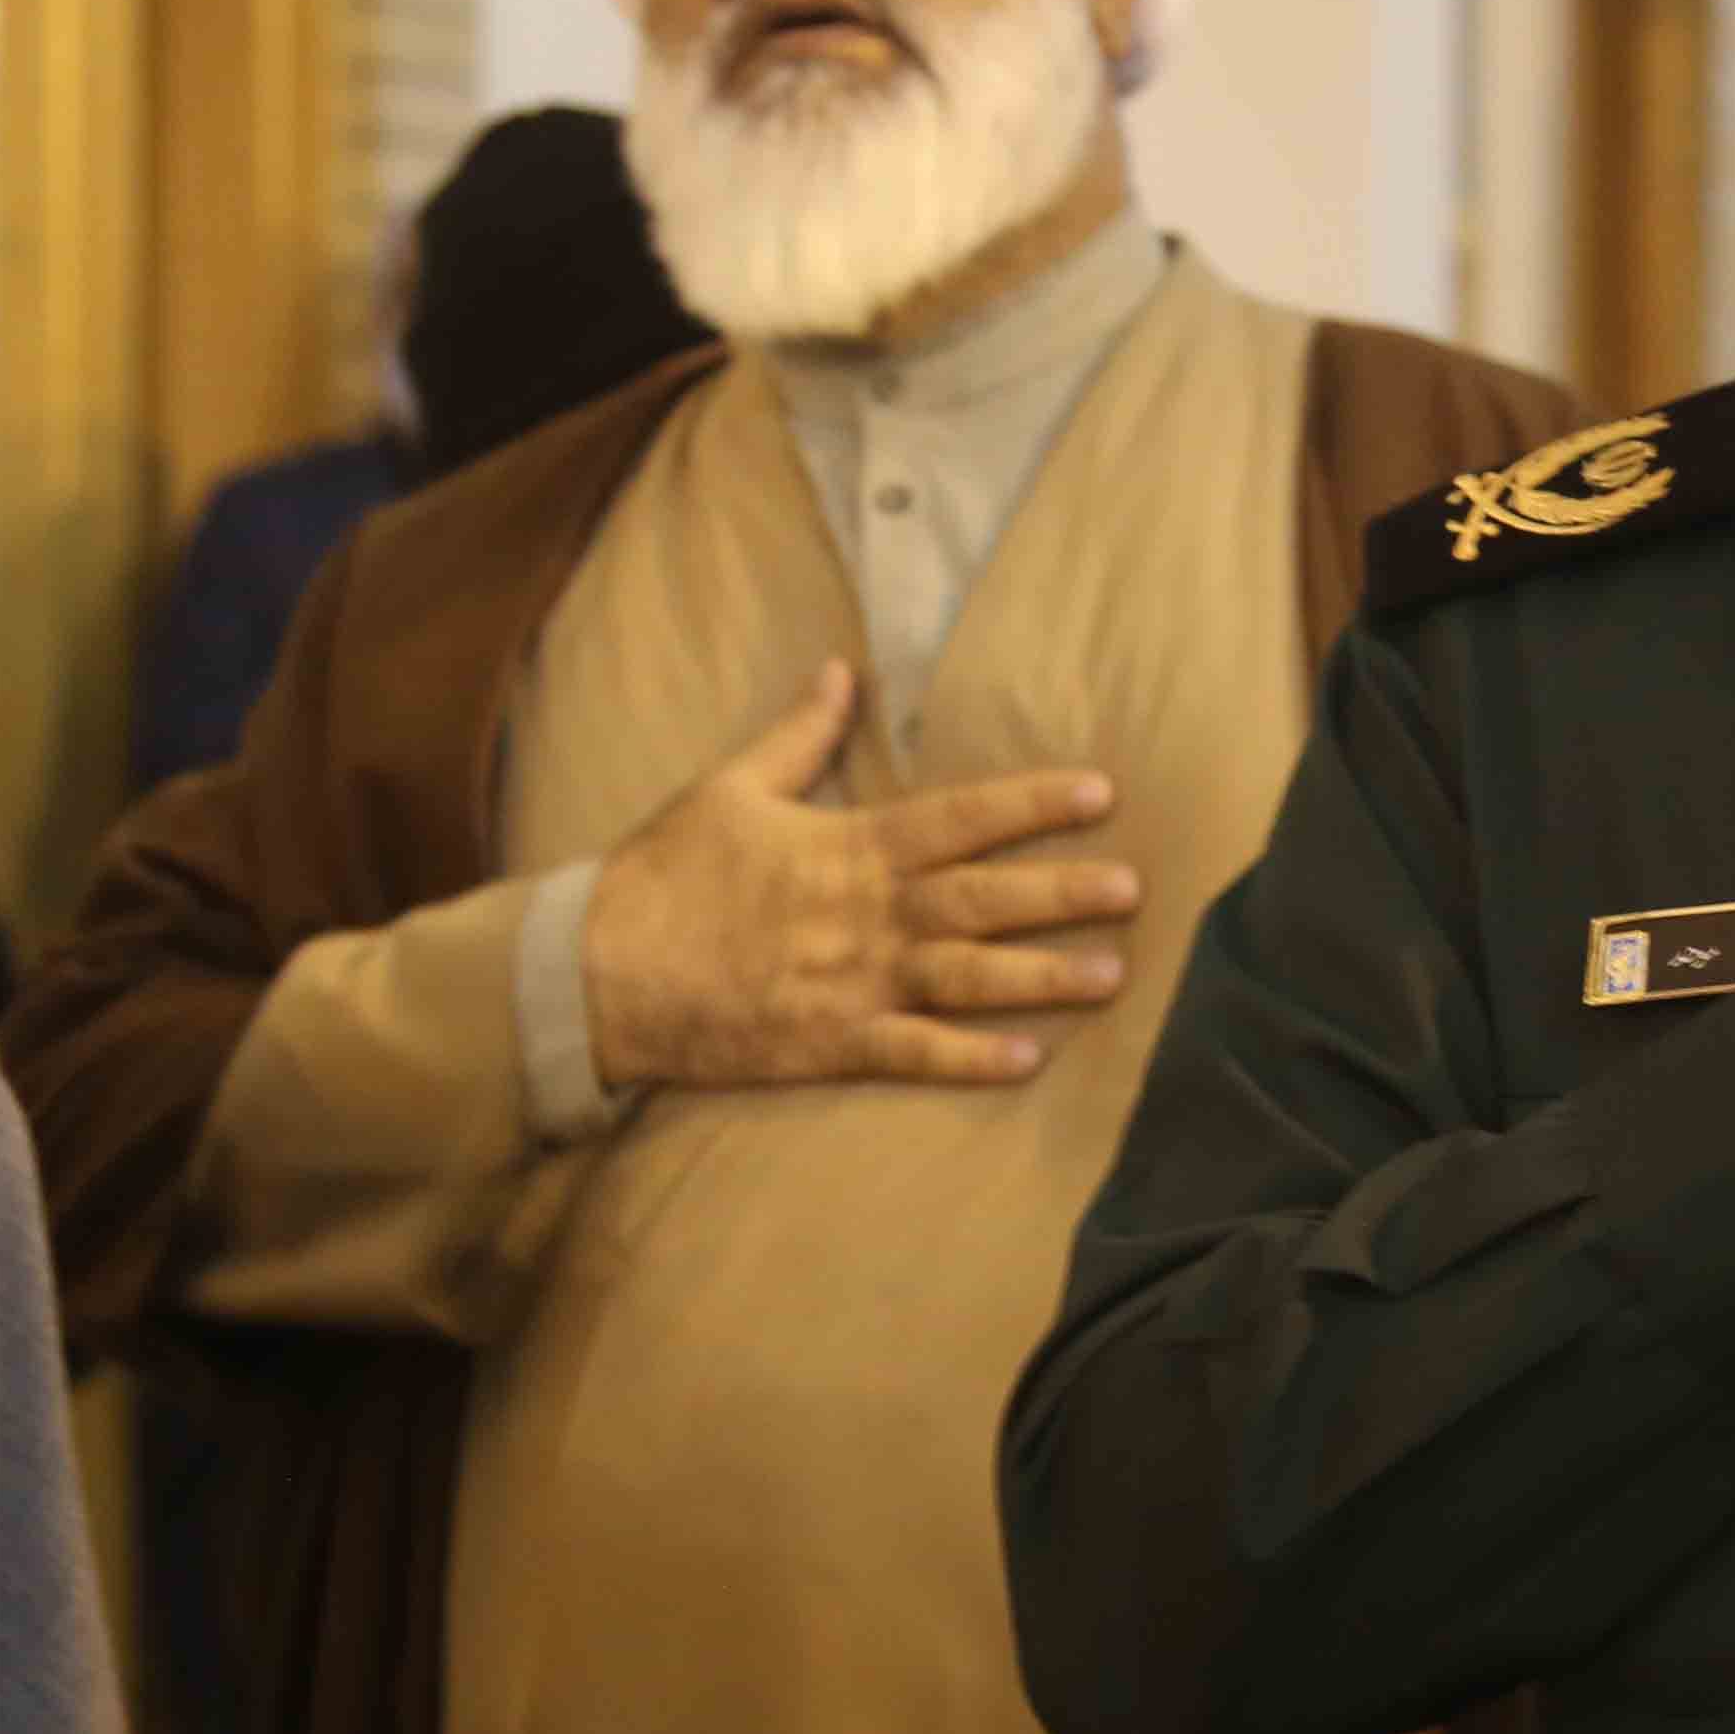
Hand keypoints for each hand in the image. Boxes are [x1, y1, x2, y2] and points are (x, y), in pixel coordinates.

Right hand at [581, 659, 1139, 1090]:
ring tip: (1110, 975)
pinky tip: (1027, 1061)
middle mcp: (865, 912)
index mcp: (848, 844)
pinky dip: (970, 1059)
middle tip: (1132, 889)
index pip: (961, 816)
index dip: (1033, 803)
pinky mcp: (828, 1043)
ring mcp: (852, 982)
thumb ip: (798, 734)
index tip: (1099, 794)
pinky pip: (913, 1053)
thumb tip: (840, 672)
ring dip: (1041, 976)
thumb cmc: (663, 874)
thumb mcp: (729, 785)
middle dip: (1062, 892)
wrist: (601, 968)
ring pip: (966, 976)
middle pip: (983, 898)